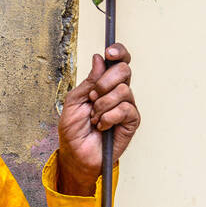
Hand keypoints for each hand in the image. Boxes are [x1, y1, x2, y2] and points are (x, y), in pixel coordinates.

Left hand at [57, 42, 140, 193]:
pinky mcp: (131, 121)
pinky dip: (109, 117)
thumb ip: (88, 80)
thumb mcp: (74, 101)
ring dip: (103, 105)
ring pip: (123, 91)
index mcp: (104, 84)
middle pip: (124, 70)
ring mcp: (126, 106)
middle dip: (104, 82)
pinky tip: (102, 126)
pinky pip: (126, 109)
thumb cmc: (74, 131)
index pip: (118, 61)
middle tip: (93, 96)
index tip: (110, 51)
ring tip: (94, 118)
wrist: (76, 154)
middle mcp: (117, 92)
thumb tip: (99, 59)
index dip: (118, 52)